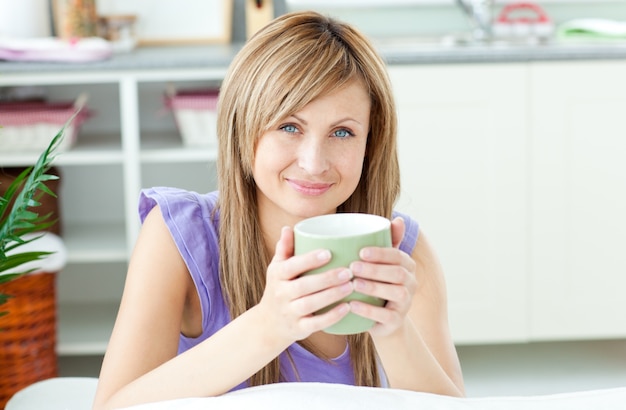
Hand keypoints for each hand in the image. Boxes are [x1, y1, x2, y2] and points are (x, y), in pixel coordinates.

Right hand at [258, 226, 352, 342]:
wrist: (268, 324)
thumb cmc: (279, 288)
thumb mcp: (277, 268)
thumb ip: (285, 249)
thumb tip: (289, 228)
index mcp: (277, 275)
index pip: (291, 266)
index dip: (308, 260)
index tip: (329, 252)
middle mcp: (280, 294)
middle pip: (303, 286)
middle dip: (327, 278)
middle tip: (349, 271)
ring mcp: (289, 312)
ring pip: (310, 304)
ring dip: (332, 295)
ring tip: (351, 285)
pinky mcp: (299, 329)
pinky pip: (316, 323)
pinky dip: (332, 317)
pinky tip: (347, 307)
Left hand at [348, 217, 416, 336]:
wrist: (384, 321)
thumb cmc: (379, 284)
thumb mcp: (383, 264)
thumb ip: (388, 242)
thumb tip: (399, 219)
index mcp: (407, 266)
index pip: (397, 255)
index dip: (381, 253)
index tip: (361, 251)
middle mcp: (410, 283)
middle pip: (397, 273)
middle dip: (375, 269)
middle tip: (353, 266)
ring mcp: (405, 303)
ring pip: (395, 293)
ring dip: (373, 287)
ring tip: (353, 284)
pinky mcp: (396, 321)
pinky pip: (386, 315)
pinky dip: (368, 310)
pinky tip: (352, 305)